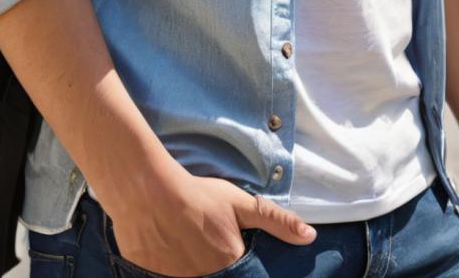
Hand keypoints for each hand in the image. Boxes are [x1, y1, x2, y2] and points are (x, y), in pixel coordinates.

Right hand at [109, 171, 316, 277]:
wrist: (148, 190)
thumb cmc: (198, 195)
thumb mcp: (240, 204)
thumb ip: (276, 220)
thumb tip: (310, 237)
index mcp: (229, 264)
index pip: (242, 273)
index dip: (236, 262)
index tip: (226, 248)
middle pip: (217, 275)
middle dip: (213, 263)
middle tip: (204, 241)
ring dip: (193, 266)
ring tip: (188, 244)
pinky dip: (172, 269)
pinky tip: (170, 251)